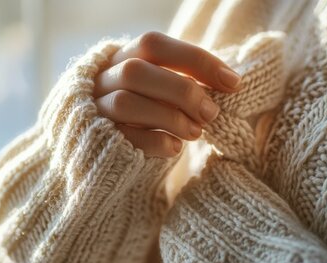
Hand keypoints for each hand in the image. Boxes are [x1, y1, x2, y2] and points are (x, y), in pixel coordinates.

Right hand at [93, 31, 241, 157]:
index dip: (195, 60)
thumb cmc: (143, 115)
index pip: (154, 45)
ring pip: (125, 102)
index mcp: (121, 57)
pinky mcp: (93, 139)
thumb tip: (230, 81)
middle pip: (135, 71)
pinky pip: (121, 136)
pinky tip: (175, 147)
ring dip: (169, 117)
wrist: (103, 153)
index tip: (232, 82)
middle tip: (212, 113)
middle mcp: (102, 78)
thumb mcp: (160, 91)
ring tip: (196, 133)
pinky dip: (154, 141)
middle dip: (181, 91)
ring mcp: (94, 108)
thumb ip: (183, 81)